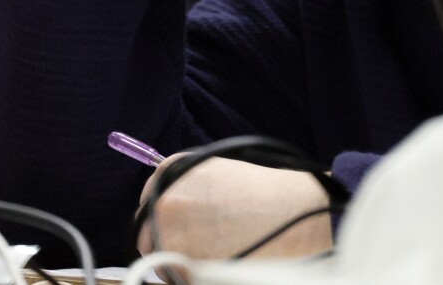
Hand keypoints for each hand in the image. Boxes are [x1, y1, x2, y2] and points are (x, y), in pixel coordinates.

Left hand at [137, 154, 333, 259]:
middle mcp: (164, 203)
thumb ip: (187, 184)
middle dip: (166, 239)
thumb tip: (166, 206)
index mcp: (171, 172)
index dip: (164, 213)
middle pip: (145, 231)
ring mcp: (171, 238)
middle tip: (198, 244)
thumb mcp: (219, 169)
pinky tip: (220, 265)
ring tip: (217, 254)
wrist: (296, 215)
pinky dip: (192, 277)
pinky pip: (178, 279)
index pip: (147, 199)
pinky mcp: (185, 270)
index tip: (179, 222)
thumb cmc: (267, 191)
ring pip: (160, 260)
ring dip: (178, 260)